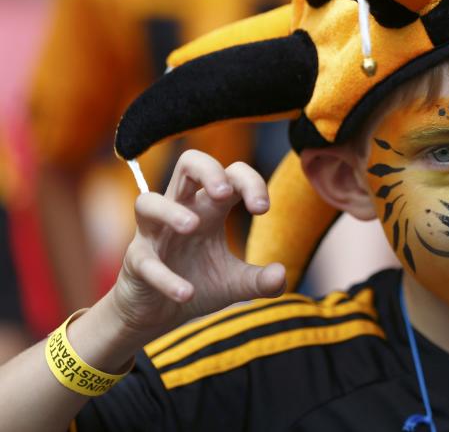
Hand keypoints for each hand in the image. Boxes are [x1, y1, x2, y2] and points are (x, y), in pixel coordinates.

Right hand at [108, 150, 285, 338]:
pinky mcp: (136, 262)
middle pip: (188, 163)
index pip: (230, 175)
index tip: (263, 209)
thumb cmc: (197, 283)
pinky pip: (145, 261)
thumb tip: (281, 274)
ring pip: (148, 202)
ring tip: (193, 226)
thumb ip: (261, 281)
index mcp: (210, 208)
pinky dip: (165, 276)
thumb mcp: (236, 284)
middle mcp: (182, 211)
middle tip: (224, 194)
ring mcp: (154, 234)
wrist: (157, 315)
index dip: (250, 182)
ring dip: (171, 211)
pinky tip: (186, 292)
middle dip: (208, 170)